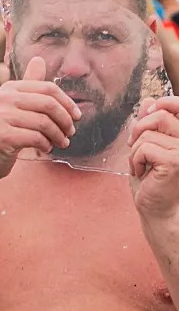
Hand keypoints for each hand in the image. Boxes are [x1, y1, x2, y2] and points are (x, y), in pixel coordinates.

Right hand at [0, 56, 80, 182]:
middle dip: (65, 120)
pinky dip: (46, 145)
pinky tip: (46, 148)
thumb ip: (28, 85)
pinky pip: (36, 138)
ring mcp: (0, 117)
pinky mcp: (2, 135)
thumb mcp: (14, 105)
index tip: (76, 116)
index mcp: (8, 88)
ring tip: (62, 143)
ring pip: (44, 122)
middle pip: (48, 104)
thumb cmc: (3, 132)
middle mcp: (3, 99)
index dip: (67, 102)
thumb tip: (39, 59)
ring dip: (58, 135)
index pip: (47, 88)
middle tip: (71, 132)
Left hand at [128, 95, 178, 218]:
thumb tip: (149, 100)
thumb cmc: (153, 181)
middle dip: (138, 130)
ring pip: (147, 134)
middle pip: (159, 115)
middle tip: (134, 148)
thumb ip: (150, 124)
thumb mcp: (148, 147)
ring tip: (141, 166)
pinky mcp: (175, 161)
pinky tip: (142, 173)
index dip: (162, 104)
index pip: (179, 105)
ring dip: (135, 151)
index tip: (149, 114)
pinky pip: (143, 148)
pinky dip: (135, 160)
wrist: (158, 210)